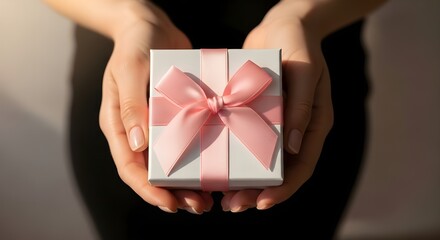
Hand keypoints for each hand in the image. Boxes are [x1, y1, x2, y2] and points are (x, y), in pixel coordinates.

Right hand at [98, 1, 212, 213]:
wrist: (151, 24)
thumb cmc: (135, 43)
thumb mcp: (130, 69)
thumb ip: (131, 104)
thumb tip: (138, 144)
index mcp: (118, 124)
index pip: (130, 166)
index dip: (148, 189)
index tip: (170, 203)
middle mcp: (137, 129)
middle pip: (152, 172)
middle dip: (173, 193)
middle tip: (199, 206)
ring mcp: (156, 124)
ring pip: (171, 162)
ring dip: (188, 182)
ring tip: (209, 197)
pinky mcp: (176, 115)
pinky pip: (186, 142)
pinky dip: (198, 158)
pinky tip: (215, 167)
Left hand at [221, 1, 333, 211]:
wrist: (282, 24)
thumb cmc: (299, 43)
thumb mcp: (304, 70)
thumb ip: (302, 105)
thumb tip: (293, 146)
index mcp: (314, 124)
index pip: (301, 166)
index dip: (284, 189)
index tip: (262, 203)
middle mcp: (296, 129)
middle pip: (278, 172)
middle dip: (257, 192)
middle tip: (233, 206)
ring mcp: (275, 123)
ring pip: (260, 162)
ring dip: (243, 181)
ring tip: (222, 197)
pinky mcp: (256, 114)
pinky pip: (245, 140)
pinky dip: (233, 156)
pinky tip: (215, 166)